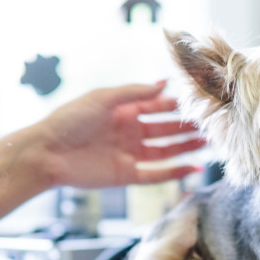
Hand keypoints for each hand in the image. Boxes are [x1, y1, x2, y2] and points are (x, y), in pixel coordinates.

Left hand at [35, 81, 204, 188]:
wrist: (46, 153)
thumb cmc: (69, 120)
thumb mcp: (104, 98)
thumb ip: (135, 92)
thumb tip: (165, 84)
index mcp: (123, 110)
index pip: (157, 106)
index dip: (178, 105)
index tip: (201, 103)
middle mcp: (129, 132)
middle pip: (165, 129)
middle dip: (187, 128)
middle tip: (213, 126)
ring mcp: (129, 154)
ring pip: (165, 151)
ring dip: (186, 148)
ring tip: (210, 144)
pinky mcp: (126, 175)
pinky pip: (156, 174)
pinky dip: (175, 172)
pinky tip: (193, 168)